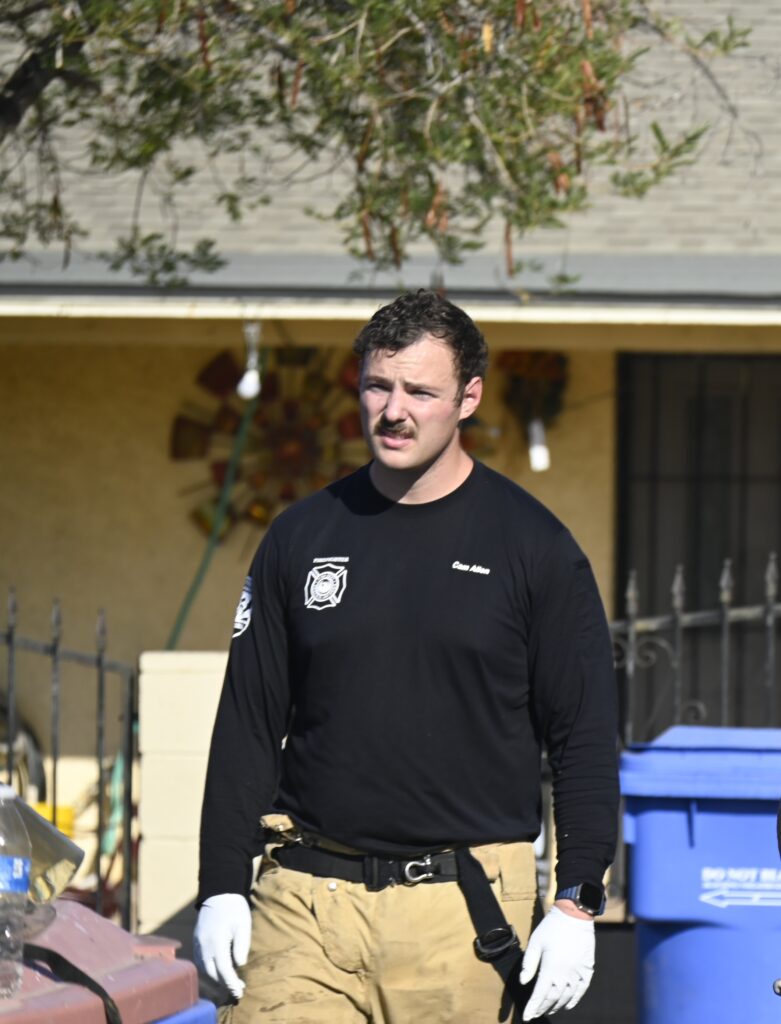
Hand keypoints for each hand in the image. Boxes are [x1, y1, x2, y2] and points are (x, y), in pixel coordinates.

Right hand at [193, 893, 251, 999]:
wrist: (219, 891)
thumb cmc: (234, 908)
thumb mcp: (244, 924)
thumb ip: (242, 945)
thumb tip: (239, 964)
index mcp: (217, 940)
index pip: (223, 969)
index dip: (231, 983)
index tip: (240, 992)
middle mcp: (204, 944)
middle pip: (212, 973)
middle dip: (225, 984)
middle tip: (238, 988)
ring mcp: (198, 943)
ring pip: (204, 969)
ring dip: (216, 979)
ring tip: (230, 982)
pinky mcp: (196, 940)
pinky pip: (199, 961)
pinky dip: (208, 969)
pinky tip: (218, 971)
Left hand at [519, 905, 594, 1019]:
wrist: (575, 915)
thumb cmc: (552, 927)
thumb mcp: (535, 942)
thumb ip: (529, 964)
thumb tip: (523, 982)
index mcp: (551, 968)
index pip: (540, 994)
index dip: (533, 1007)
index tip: (527, 1016)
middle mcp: (565, 974)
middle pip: (553, 998)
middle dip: (543, 1008)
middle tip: (535, 1013)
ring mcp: (578, 973)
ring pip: (567, 997)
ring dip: (556, 1006)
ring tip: (548, 1010)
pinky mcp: (587, 970)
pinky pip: (581, 990)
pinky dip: (574, 1000)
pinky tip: (567, 1005)